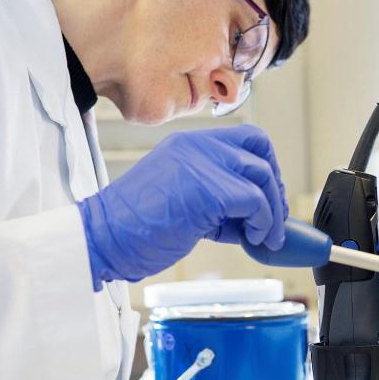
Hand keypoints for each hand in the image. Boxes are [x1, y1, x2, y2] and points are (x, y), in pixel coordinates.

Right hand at [77, 125, 286, 289]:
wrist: (103, 238)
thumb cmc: (135, 228)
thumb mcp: (182, 201)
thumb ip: (217, 201)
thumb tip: (255, 218)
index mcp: (189, 145)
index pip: (244, 139)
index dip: (264, 167)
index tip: (268, 198)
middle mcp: (197, 146)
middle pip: (260, 147)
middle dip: (275, 183)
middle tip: (275, 217)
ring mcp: (202, 163)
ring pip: (262, 175)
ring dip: (273, 211)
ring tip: (267, 237)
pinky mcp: (208, 189)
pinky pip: (255, 201)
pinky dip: (264, 223)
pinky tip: (256, 240)